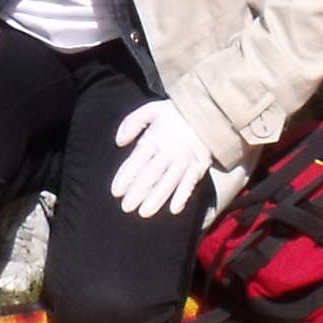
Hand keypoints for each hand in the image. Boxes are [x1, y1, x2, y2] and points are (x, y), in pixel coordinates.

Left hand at [108, 98, 218, 221]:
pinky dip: (183, 196)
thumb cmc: (174, 113)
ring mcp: (186, 158)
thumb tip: (119, 142)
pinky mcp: (201, 164)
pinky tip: (174, 210)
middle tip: (126, 207)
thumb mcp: (150, 110)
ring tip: (144, 212)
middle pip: (152, 174)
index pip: (137, 160)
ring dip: (157, 198)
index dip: (126, 176)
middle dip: (138, 192)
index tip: (116, 192)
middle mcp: (170, 149)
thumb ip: (132, 123)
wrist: (206, 110)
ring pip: (169, 181)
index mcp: (156, 136)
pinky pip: (191, 183)